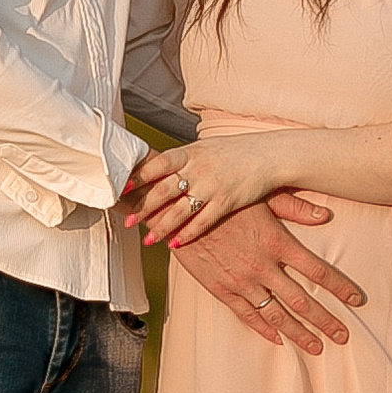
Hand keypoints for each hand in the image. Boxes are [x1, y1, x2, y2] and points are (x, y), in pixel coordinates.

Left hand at [126, 133, 301, 243]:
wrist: (269, 156)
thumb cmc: (234, 152)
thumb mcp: (205, 148)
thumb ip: (182, 159)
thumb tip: (155, 165)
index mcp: (190, 153)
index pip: (158, 164)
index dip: (139, 177)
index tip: (122, 188)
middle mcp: (199, 169)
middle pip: (164, 191)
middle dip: (144, 208)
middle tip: (128, 221)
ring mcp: (213, 186)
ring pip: (180, 211)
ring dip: (161, 227)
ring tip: (147, 240)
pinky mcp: (227, 202)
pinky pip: (202, 222)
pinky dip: (187, 234)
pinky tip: (175, 244)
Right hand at [165, 199, 362, 354]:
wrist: (179, 210)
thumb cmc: (224, 197)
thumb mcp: (261, 194)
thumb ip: (294, 207)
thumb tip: (326, 215)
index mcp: (277, 242)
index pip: (317, 271)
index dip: (340, 287)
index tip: (358, 300)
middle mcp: (263, 266)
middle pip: (302, 301)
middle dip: (325, 320)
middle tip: (344, 336)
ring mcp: (241, 281)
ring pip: (277, 315)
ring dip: (299, 333)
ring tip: (317, 347)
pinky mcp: (221, 289)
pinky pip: (246, 315)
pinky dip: (264, 329)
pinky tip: (278, 339)